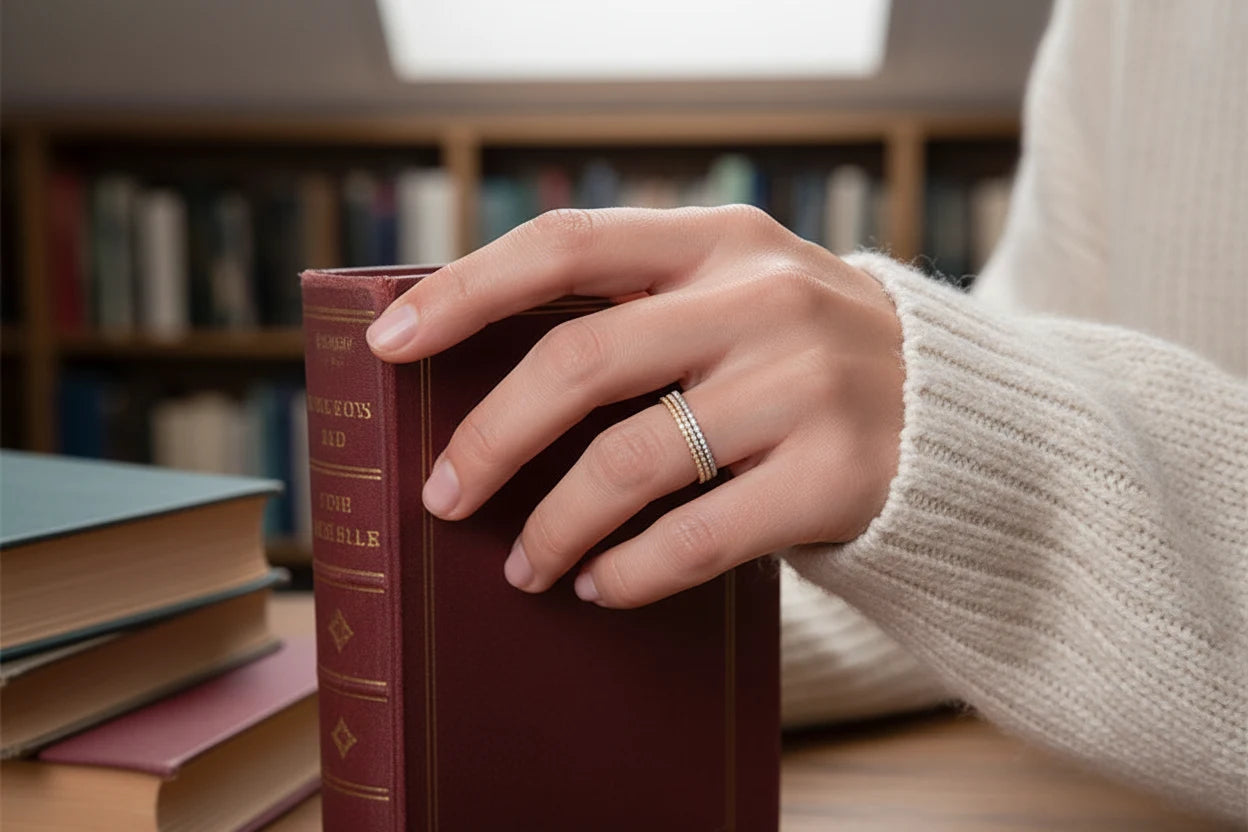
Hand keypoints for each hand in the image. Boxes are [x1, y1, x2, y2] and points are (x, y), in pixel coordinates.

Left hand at [366, 206, 903, 607]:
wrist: (965, 425)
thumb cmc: (811, 364)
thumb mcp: (742, 301)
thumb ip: (643, 313)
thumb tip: (486, 378)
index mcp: (722, 241)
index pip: (568, 244)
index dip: (465, 288)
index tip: (390, 342)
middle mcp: (764, 299)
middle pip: (580, 361)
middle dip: (489, 437)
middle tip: (441, 495)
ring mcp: (805, 385)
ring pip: (629, 462)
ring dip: (554, 526)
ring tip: (524, 565)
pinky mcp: (836, 475)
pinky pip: (694, 537)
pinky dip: (628, 571)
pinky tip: (601, 585)